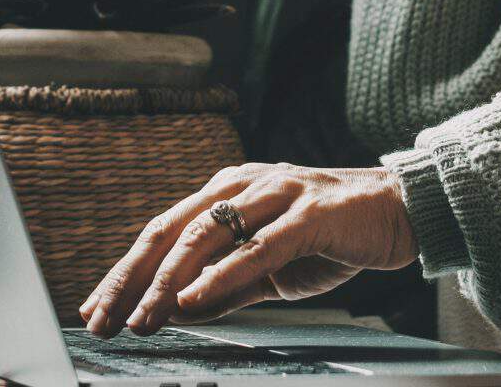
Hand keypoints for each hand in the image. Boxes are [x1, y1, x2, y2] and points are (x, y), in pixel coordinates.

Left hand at [78, 163, 417, 337]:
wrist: (404, 211)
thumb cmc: (335, 236)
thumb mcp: (272, 269)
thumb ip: (227, 286)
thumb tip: (176, 312)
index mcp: (231, 190)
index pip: (165, 230)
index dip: (126, 271)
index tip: (96, 310)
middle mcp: (247, 182)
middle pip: (174, 228)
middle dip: (132, 278)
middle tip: (102, 319)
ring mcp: (279, 192)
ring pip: (208, 233)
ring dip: (169, 280)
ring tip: (143, 317)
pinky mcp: (311, 212)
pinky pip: (258, 245)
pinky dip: (222, 273)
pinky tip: (193, 299)